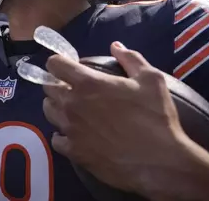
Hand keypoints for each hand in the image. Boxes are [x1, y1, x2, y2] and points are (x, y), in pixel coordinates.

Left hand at [42, 42, 193, 198]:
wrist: (160, 163)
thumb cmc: (156, 118)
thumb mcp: (151, 80)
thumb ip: (130, 58)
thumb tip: (115, 45)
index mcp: (88, 83)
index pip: (55, 64)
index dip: (59, 62)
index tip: (69, 66)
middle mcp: (72, 104)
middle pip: (48, 87)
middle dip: (57, 83)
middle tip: (73, 88)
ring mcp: (70, 129)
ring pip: (48, 111)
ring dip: (57, 106)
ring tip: (72, 109)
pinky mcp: (73, 151)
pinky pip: (55, 138)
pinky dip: (62, 134)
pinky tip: (75, 133)